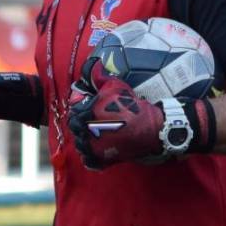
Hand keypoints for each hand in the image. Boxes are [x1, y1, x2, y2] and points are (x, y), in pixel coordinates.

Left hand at [67, 58, 213, 169]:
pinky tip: (98, 148)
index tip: (90, 105)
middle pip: (75, 126)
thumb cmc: (133, 107)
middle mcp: (86, 130)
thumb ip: (99, 77)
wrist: (151, 129)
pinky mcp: (101, 159)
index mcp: (86, 112)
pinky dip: (90, 156)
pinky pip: (88, 160)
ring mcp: (92, 147)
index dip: (81, 105)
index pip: (74, 107)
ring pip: (80, 143)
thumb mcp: (116, 86)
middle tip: (94, 119)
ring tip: (96, 133)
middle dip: (82, 122)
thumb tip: (93, 66)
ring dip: (85, 138)